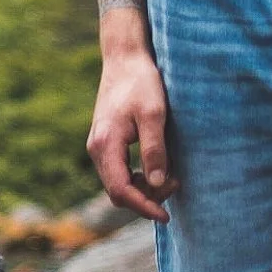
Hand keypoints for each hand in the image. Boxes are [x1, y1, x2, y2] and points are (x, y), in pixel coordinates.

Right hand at [87, 45, 177, 220]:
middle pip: (117, 191)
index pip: (120, 191)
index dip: (143, 206)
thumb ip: (154, 149)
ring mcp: (98, 145)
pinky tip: (155, 167)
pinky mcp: (105, 140)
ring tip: (170, 176)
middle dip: (146, 197)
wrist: (124, 56)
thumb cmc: (141, 80)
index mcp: (105, 144)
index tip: (165, 215)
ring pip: (117, 182)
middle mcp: (96, 148)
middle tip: (176, 183)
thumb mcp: (154, 113)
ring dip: (142, 187)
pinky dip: (136, 176)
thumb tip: (158, 184)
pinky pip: (118, 170)